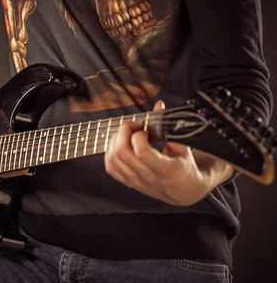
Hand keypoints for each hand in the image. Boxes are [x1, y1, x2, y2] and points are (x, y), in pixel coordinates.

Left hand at [104, 100, 234, 205]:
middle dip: (125, 131)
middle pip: (122, 152)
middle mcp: (147, 177)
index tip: (145, 129)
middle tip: (134, 127)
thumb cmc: (185, 167)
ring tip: (127, 135)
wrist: (185, 191)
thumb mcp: (183, 147)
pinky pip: (110, 167)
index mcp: (164, 169)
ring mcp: (135, 181)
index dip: (139, 135)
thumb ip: (169, 126)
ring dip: (116, 140)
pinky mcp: (128, 183)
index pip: (141, 151)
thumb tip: (159, 105)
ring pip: (113, 158)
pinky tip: (121, 145)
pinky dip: (111, 152)